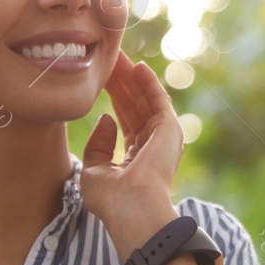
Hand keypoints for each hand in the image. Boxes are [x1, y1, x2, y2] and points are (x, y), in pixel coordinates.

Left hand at [82, 49, 183, 254]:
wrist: (132, 209)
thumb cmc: (111, 199)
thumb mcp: (94, 171)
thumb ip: (98, 145)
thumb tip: (106, 118)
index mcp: (137, 159)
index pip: (125, 121)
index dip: (114, 98)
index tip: (100, 79)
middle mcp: (153, 147)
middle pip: (134, 106)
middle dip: (121, 83)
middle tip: (107, 59)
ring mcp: (163, 138)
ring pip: (145, 100)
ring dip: (131, 78)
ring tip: (117, 56)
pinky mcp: (170, 129)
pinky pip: (158, 99)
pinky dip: (149, 83)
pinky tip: (137, 67)